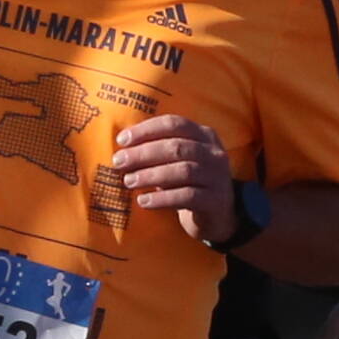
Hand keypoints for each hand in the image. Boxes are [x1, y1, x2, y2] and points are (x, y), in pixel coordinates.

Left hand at [112, 115, 237, 241]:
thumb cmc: (189, 182)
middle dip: (144, 153)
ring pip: (183, 171)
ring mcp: (217, 176)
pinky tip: (143, 201)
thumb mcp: (179, 161)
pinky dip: (162, 198)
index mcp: (204, 135)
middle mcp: (214, 153)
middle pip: (176, 147)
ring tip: (128, 181)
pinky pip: (186, 196)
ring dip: (151, 175)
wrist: (219, 214)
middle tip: (119, 162)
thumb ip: (158, 151)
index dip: (146, 129)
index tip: (121, 140)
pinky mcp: (215, 200)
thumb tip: (122, 150)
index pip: (174, 124)